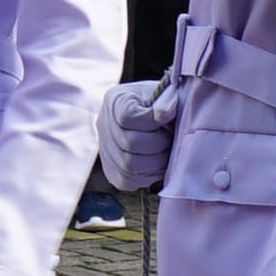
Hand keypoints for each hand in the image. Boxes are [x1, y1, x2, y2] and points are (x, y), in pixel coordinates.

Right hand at [96, 77, 176, 192]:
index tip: (168, 117)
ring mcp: (105, 149)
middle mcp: (103, 123)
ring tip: (168, 152)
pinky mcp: (111, 171)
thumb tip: (163, 113)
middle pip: (129, 143)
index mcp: (115, 99)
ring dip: (156, 162)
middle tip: (171, 139)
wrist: (159, 118)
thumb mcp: (168, 95)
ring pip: (128, 165)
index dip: (151, 121)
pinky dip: (148, 175)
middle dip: (158, 143)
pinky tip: (158, 164)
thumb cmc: (167, 104)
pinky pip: (128, 180)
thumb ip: (167, 101)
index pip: (127, 116)